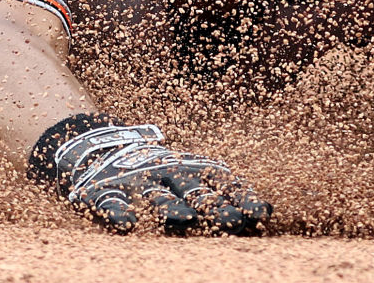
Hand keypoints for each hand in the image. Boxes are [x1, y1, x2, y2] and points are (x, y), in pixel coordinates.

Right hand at [30, 116, 271, 233]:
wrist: (105, 149)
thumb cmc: (162, 173)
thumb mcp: (192, 175)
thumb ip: (226, 193)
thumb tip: (268, 210)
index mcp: (191, 168)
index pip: (222, 182)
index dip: (241, 197)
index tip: (260, 214)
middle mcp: (168, 173)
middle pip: (195, 193)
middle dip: (215, 208)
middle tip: (234, 222)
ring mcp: (138, 182)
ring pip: (158, 197)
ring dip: (172, 208)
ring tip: (185, 219)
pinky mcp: (106, 192)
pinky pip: (113, 203)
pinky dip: (119, 212)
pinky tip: (126, 224)